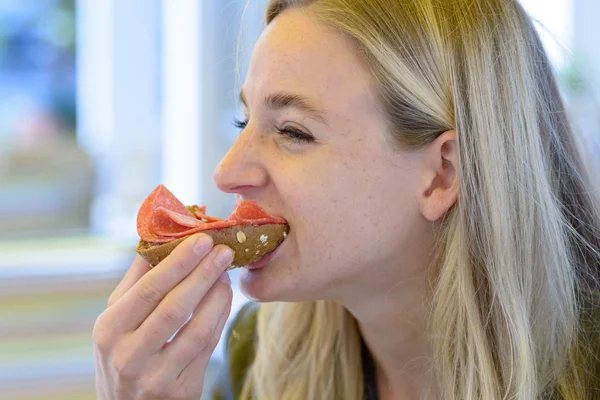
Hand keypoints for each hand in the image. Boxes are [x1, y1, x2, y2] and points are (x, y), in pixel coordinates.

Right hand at [93, 233, 233, 398]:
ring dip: (218, 296)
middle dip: (203, 274)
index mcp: (109, 330)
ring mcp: (156, 378)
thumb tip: (158, 233)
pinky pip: (209, 347)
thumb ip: (136, 279)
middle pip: (175, 308)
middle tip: (224, 250)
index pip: (148, 289)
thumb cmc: (122, 350)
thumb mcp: (116, 318)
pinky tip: (225, 297)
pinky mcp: (182, 391)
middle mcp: (129, 356)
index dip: (179, 262)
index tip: (202, 239)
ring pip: (198, 330)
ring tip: (226, 273)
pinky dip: (220, 317)